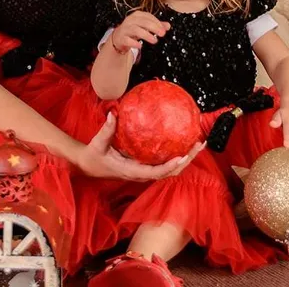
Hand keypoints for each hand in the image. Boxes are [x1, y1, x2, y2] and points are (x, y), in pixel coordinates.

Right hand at [74, 112, 203, 180]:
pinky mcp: (146, 167)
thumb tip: (114, 113)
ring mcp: (145, 172)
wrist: (89, 166)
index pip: (155, 173)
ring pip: (170, 170)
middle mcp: (142, 174)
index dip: (169, 166)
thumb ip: (107, 129)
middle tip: (198, 144)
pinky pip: (164, 163)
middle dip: (186, 160)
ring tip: (198, 143)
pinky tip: (184, 142)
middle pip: (170, 172)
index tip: (181, 156)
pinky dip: (177, 154)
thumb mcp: (98, 143)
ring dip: (186, 158)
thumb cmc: (94, 156)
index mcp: (132, 171)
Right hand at [111, 11, 169, 57]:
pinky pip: (127, 40)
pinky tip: (140, 46)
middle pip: (143, 22)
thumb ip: (156, 25)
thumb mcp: (145, 26)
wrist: (118, 37)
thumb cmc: (133, 30)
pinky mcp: (121, 38)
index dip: (157, 22)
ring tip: (155, 41)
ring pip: (135, 30)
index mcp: (137, 15)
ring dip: (146, 35)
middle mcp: (130, 20)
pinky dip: (134, 43)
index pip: (148, 16)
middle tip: (162, 34)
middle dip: (154, 27)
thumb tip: (168, 26)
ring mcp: (125, 29)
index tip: (164, 29)